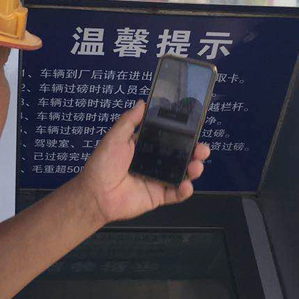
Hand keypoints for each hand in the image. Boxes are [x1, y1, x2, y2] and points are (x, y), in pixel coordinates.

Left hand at [76, 101, 209, 223]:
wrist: (95, 195)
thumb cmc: (102, 165)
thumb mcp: (115, 137)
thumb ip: (130, 120)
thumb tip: (143, 102)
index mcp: (144, 146)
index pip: (168, 137)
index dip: (182, 134)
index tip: (194, 128)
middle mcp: (153, 162)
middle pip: (180, 155)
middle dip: (195, 152)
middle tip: (202, 149)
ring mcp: (157, 180)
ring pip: (181, 174)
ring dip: (193, 169)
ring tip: (196, 166)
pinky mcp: (157, 196)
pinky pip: (175, 194)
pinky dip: (185, 191)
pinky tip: (187, 185)